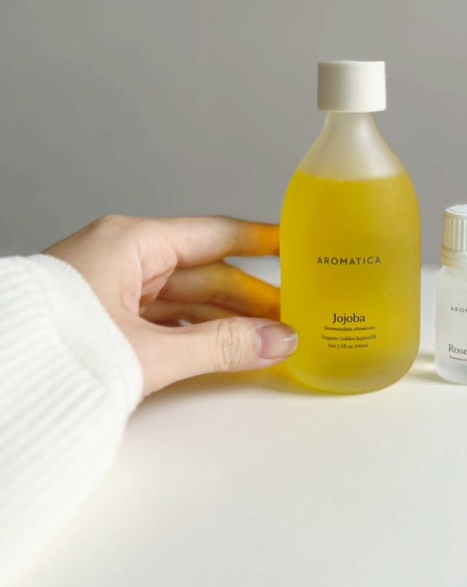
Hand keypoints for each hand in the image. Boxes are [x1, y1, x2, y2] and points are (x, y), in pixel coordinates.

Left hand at [45, 215, 296, 395]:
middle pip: (203, 271)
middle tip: (291, 313)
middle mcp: (120, 257)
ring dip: (224, 319)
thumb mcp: (150, 351)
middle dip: (249, 296)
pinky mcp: (102, 316)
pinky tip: (223, 349)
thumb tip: (276, 341)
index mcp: (130, 242)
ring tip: (265, 338)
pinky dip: (194, 333)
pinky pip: (162, 317)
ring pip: (184, 298)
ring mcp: (110, 287)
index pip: (214, 235)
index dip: (259, 241)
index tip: (294, 243)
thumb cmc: (52, 350)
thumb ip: (221, 347)